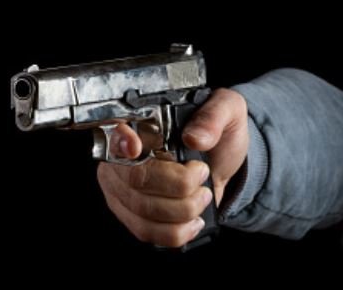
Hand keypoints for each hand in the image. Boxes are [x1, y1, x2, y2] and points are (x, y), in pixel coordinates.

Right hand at [96, 88, 249, 246]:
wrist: (222, 162)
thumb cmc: (219, 131)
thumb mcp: (227, 110)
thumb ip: (214, 116)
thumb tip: (195, 138)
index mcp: (140, 123)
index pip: (115, 133)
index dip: (121, 142)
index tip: (136, 148)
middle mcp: (123, 157)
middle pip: (136, 179)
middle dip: (178, 185)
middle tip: (202, 174)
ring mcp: (124, 188)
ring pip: (143, 210)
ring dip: (183, 209)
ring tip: (203, 195)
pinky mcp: (134, 215)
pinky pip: (146, 232)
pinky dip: (176, 231)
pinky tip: (193, 220)